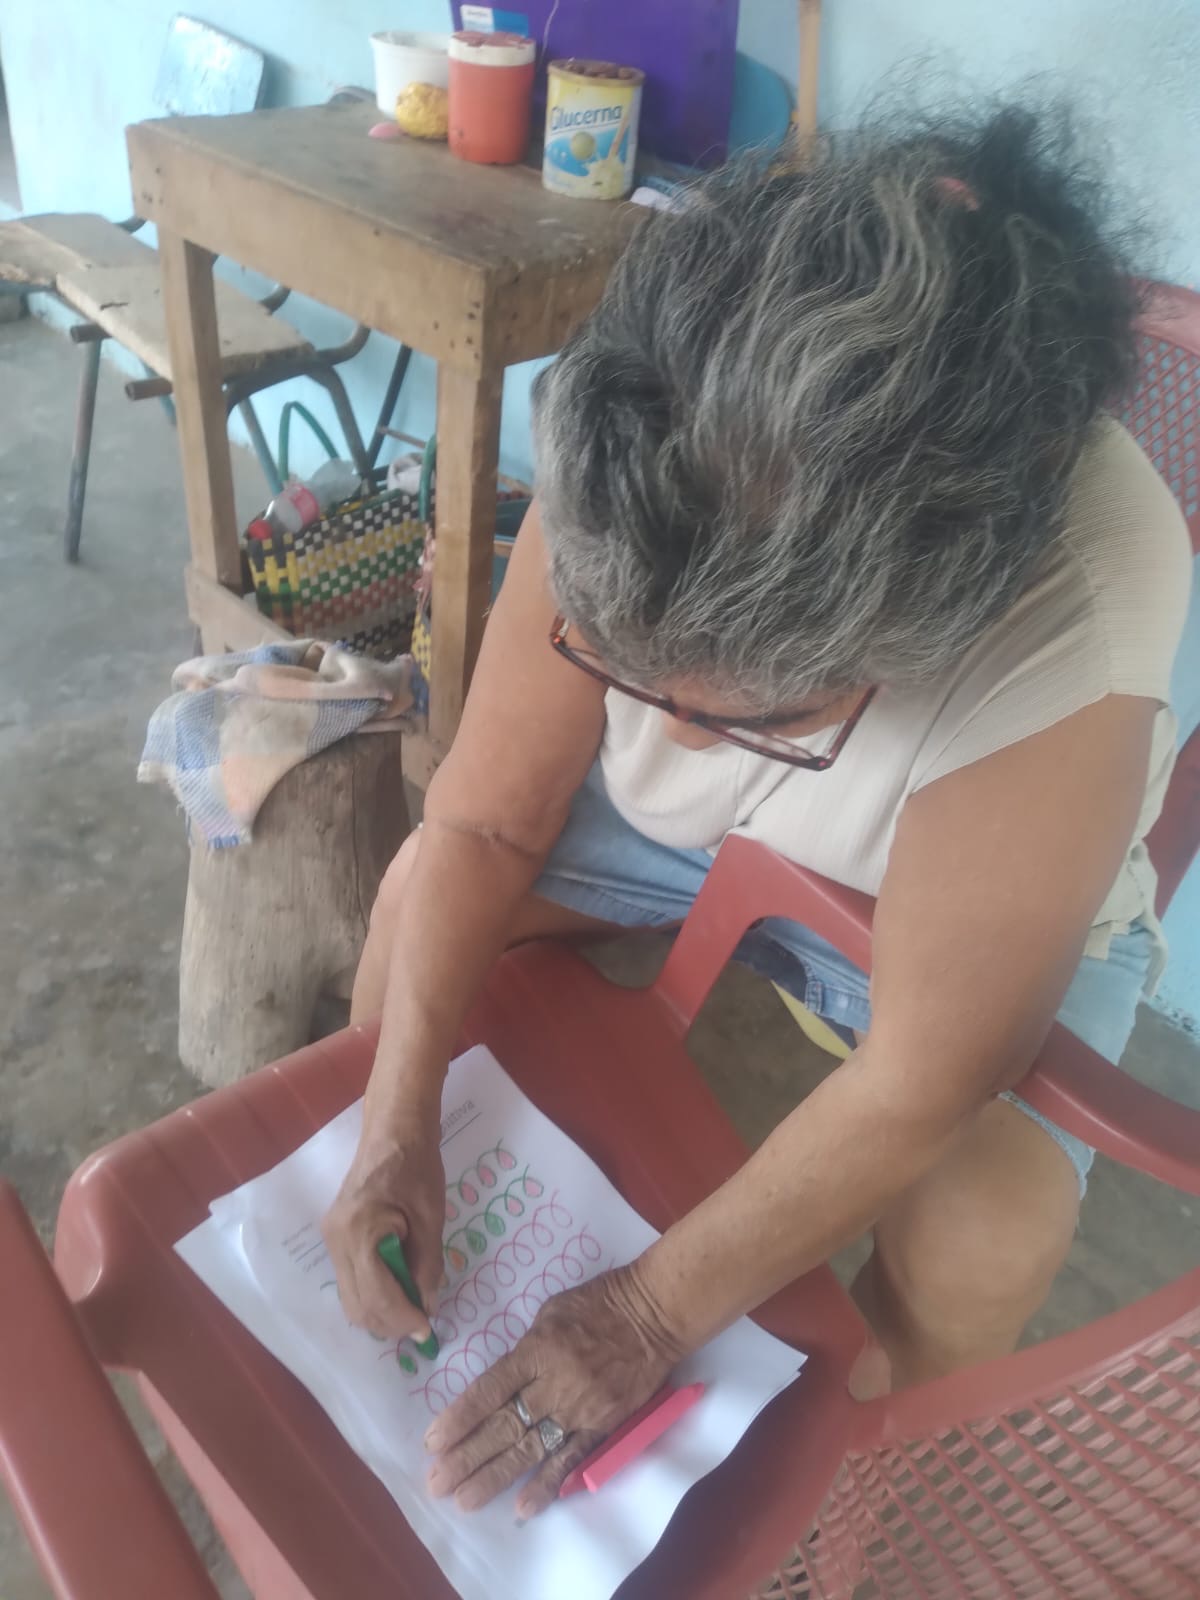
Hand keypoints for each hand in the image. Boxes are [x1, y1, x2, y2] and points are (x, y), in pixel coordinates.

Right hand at [321, 1116, 445, 1341]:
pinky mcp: (335, 1237)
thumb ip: (428, 1265)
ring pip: (350, 1298)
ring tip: (413, 1307)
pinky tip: (399, 1286)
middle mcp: (336, 1241)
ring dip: (381, 1312)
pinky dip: (373, 1293)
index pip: (377, 1296)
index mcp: (359, 1231)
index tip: (429, 1331)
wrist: (394, 1129)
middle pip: (357, 1306)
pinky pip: (351, 1280)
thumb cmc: (418, 1165)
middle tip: (422, 1323)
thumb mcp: (432, 1217)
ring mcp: (331, 1239)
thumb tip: (427, 1307)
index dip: (404, 1319)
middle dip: (390, 1323)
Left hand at [424, 1263, 681, 1518]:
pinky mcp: (604, 1426)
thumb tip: (504, 1381)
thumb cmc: (599, 1302)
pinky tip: (523, 1508)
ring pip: (531, 1449)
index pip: (489, 1390)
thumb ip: (526, 1350)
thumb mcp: (551, 1312)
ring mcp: (580, 1410)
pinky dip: (548, 1484)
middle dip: (466, 1457)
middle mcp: (554, 1384)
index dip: (459, 1418)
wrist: (655, 1313)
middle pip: (503, 1426)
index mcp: (537, 1350)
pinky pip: (572, 1459)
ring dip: (495, 1477)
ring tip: (464, 1501)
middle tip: (436, 1484)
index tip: (432, 1442)